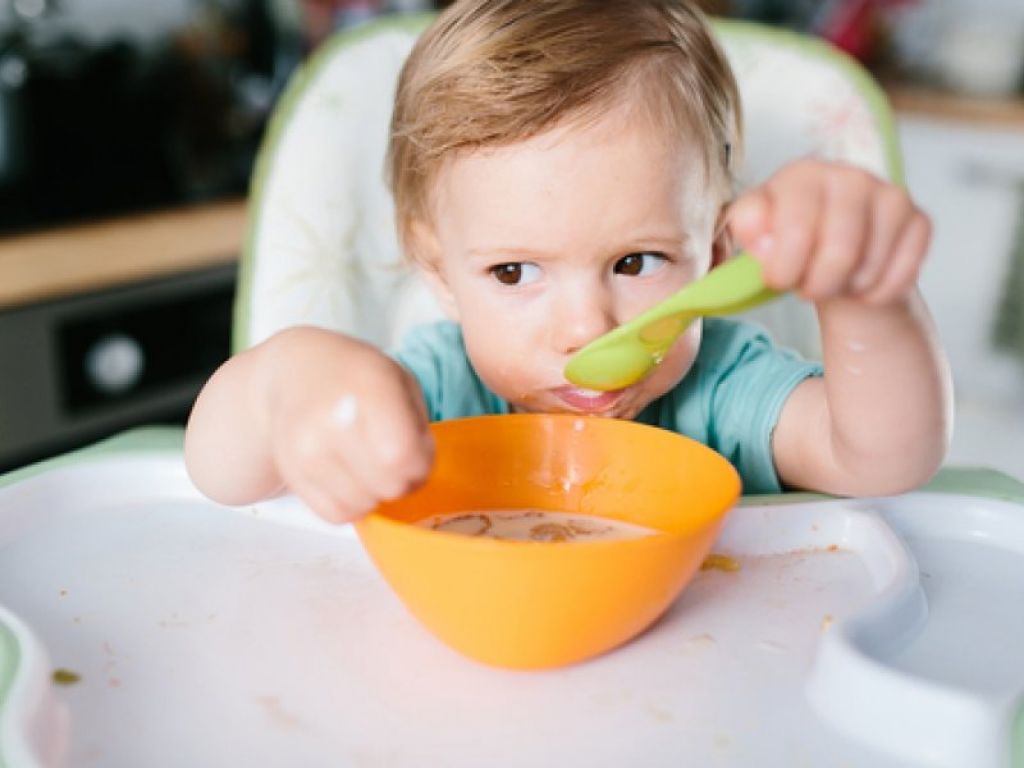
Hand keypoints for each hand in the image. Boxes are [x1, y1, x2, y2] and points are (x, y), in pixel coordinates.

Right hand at [264, 327, 433, 522]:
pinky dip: (351, 503)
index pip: (402, 455)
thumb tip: (417, 471)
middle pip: (388, 485)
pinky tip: (349, 475)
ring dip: (375, 493)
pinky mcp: (292, 473)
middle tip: (395, 460)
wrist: (295, 372)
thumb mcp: (400, 381)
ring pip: (363, 506)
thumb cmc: (357, 378)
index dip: (421, 463)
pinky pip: (336, 514)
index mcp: (369, 388)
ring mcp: (307, 450)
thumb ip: (417, 425)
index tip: (418, 451)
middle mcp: (332, 421)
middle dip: (402, 480)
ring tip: (369, 463)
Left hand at [727, 159, 930, 304]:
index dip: (785, 266)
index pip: (797, 226)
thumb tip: (762, 241)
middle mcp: (850, 176)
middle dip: (819, 284)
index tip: (778, 281)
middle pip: (841, 249)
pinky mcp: (919, 220)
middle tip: (807, 289)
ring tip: (833, 281)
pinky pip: (903, 272)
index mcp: (802, 174)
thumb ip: (748, 231)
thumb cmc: (788, 242)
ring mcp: (890, 195)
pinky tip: (862, 284)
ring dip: (847, 289)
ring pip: (871, 265)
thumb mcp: (755, 235)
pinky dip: (878, 292)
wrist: (832, 254)